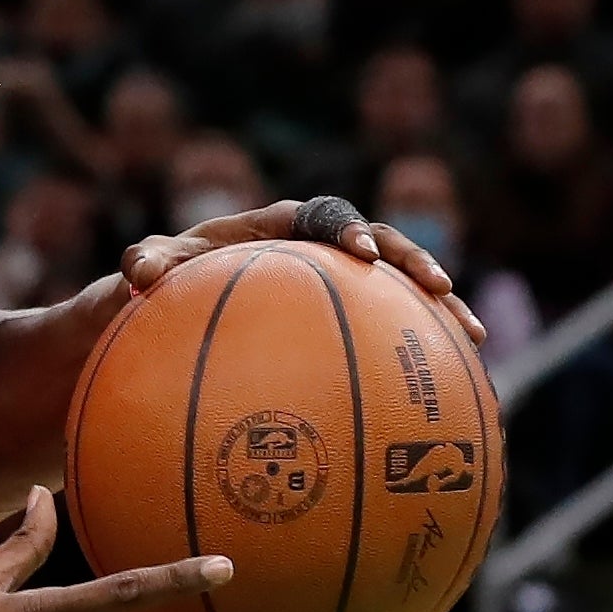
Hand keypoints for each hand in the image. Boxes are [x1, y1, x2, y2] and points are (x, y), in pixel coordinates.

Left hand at [123, 194, 486, 344]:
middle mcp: (316, 250)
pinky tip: (451, 396)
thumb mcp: (143, 273)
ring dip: (439, 308)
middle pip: (379, 243)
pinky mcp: (346, 326)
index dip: (346, 227)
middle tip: (438, 286)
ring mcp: (337, 288)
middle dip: (413, 259)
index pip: (320, 215)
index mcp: (278, 226)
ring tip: (473, 336)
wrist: (168, 315)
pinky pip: (391, 338)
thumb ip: (143, 264)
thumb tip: (138, 272)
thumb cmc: (157, 287)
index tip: (361, 254)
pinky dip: (421, 358)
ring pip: (399, 290)